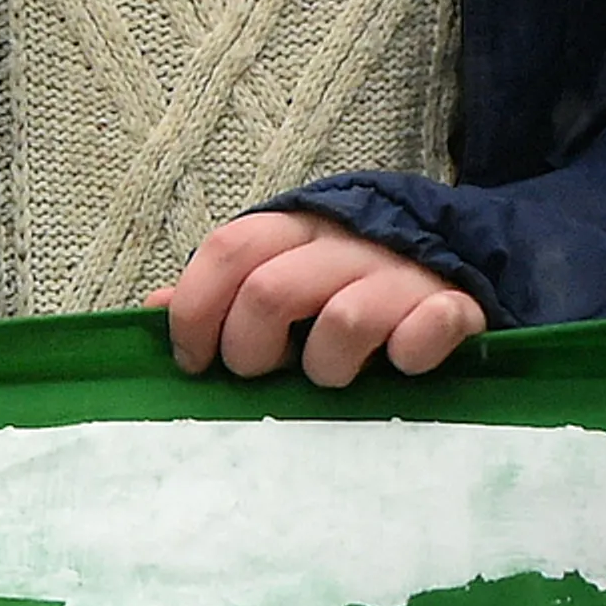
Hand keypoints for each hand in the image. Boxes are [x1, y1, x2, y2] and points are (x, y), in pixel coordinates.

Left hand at [159, 212, 487, 384]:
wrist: (453, 256)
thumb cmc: (342, 281)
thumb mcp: (277, 272)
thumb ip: (219, 291)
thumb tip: (149, 309)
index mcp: (292, 229)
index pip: (227, 251)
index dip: (196, 309)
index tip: (194, 361)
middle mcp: (344, 243)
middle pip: (272, 292)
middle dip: (250, 350)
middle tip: (258, 375)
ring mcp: (402, 271)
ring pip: (345, 321)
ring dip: (326, 366)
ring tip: (330, 376)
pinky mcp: (455, 302)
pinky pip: (430, 328)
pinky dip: (411, 354)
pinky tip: (401, 365)